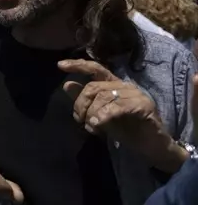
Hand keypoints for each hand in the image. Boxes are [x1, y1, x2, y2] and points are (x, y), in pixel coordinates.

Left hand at [60, 59, 184, 171]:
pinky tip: (98, 125)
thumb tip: (67, 85)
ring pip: (103, 97)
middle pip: (94, 87)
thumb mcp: (100, 115)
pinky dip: (104, 116)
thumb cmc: (127, 130)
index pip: (95, 68)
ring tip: (91, 127)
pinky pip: (117, 107)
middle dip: (81, 104)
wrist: (152, 148)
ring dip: (92, 113)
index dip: (78, 65)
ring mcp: (135, 94)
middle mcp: (124, 85)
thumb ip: (85, 101)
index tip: (60, 65)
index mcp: (114, 84)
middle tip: (79, 120)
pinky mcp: (144, 105)